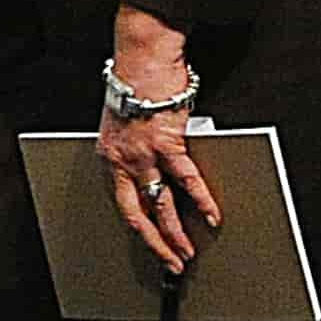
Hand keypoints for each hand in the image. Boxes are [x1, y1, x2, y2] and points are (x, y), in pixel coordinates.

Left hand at [99, 7, 218, 276]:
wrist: (142, 58)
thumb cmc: (135, 85)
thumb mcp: (124, 125)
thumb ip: (136, 151)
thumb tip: (156, 170)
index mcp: (109, 157)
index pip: (122, 202)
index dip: (138, 228)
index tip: (150, 245)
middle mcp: (122, 159)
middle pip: (138, 213)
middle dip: (154, 242)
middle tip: (169, 262)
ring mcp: (144, 154)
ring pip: (161, 204)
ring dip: (175, 232)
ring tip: (187, 251)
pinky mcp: (167, 143)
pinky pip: (187, 179)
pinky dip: (202, 200)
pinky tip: (211, 215)